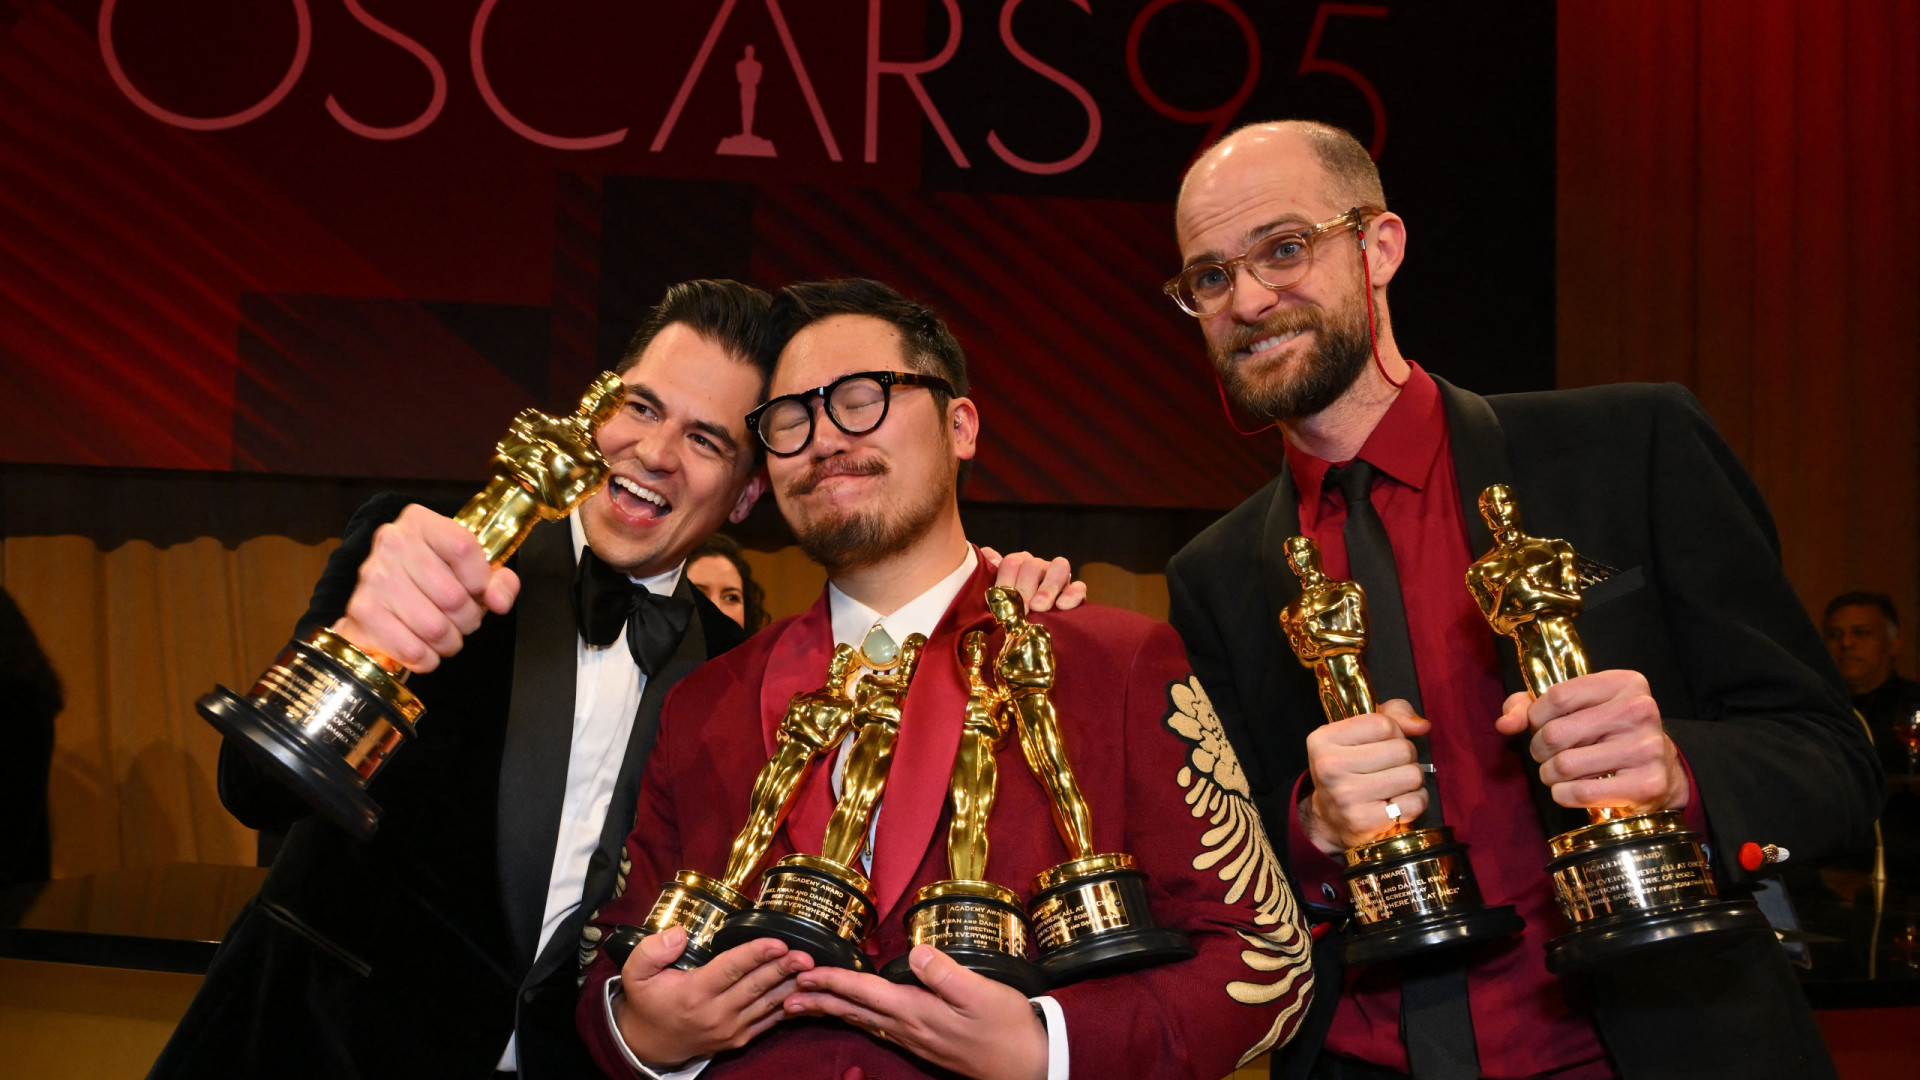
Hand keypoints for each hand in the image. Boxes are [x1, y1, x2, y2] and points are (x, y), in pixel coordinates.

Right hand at [329, 504, 517, 673]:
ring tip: (446, 635)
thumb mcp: (470, 570)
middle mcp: (391, 543)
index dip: (481, 579)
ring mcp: (373, 578)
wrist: (381, 600)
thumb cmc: (432, 581)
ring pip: (435, 628)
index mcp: (420, 522)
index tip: (479, 591)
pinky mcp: (362, 612)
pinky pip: (412, 650)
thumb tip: (498, 601)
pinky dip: (427, 659)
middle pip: (453, 596)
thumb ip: (498, 581)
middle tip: (462, 620)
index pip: (463, 548)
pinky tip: (425, 648)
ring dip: (450, 642)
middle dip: (468, 619)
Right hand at [610, 926, 811, 1066]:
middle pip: (755, 987)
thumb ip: (653, 950)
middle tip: (806, 954)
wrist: (650, 1044)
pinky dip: (790, 1007)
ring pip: (767, 1004)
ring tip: (812, 969)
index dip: (755, 954)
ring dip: (791, 985)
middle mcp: (716, 1013)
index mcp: (694, 993)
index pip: (730, 970)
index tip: (777, 942)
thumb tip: (679, 934)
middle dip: (782, 969)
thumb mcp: (636, 973)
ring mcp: (731, 1028)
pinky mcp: (739, 1038)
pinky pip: (769, 1022)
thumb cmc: (648, 1002)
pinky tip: (806, 992)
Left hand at [785, 945, 1046, 1079]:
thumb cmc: (1009, 1029)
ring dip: (834, 1011)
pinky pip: (880, 1029)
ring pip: (864, 1021)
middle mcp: (910, 1028)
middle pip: (855, 1011)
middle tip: (784, 994)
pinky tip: (856, 1018)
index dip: (832, 980)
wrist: (1031, 1067)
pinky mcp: (928, 1043)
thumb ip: (945, 973)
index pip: (864, 993)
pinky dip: (858, 1019)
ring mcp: (918, 1039)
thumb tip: (914, 953)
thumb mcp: (982, 994)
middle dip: (819, 1000)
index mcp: (917, 1012)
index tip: (803, 972)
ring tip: (806, 1005)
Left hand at [981, 548, 1085, 611]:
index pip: (1011, 562)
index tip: (1003, 602)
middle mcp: (1039, 567)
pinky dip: (1072, 594)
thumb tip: (989, 559)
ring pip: (1060, 566)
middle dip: (1026, 588)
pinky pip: (1079, 586)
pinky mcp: (1075, 592)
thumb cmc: (1007, 610)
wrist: (1027, 630)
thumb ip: (987, 572)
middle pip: (1033, 565)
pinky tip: (1062, 606)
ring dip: (1048, 587)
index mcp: (1018, 564)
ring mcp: (1058, 578)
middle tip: (1022, 609)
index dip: (1006, 580)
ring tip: (1039, 607)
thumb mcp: (993, 593)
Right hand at [1299, 700, 1428, 853]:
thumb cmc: (1351, 769)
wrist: (1330, 819)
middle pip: (1402, 749)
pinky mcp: (1364, 821)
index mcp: (1324, 739)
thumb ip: (1393, 715)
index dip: (1395, 732)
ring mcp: (1345, 796)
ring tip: (1394, 785)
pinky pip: (1415, 802)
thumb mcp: (1359, 733)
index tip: (1383, 744)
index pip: (1383, 724)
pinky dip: (1415, 801)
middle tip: (1390, 768)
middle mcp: (1330, 766)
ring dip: (1412, 780)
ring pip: (1413, 775)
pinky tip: (1397, 803)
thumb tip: (1423, 726)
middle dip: (1406, 757)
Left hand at [1494, 669, 1687, 812]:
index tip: (1540, 727)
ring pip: (1564, 765)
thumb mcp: (1576, 708)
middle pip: (1556, 733)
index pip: (1557, 697)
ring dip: (1550, 775)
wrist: (1662, 771)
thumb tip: (1505, 723)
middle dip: (1540, 750)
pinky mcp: (1647, 784)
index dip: (1535, 717)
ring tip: (1561, 773)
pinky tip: (1572, 790)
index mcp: (1624, 683)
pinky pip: (1582, 791)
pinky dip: (1564, 794)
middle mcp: (1640, 711)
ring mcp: (1647, 748)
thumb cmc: (1607, 734)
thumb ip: (1529, 707)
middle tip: (1549, 755)